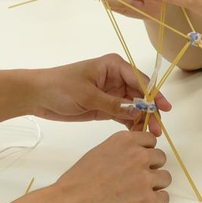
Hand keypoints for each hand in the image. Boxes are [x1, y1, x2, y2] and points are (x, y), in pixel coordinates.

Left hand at [28, 54, 171, 129]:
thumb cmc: (60, 87)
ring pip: (134, 107)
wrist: (37, 96)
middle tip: (157, 130)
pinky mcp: (105, 107)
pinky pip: (124, 115)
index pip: (140, 80)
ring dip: (142, 120)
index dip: (154, 95)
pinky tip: (136, 135)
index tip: (164, 109)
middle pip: (141, 95)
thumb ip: (114, 104)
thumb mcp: (88, 95)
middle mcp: (116, 78)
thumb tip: (138, 112)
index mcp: (114, 66)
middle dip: (150, 111)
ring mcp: (111, 94)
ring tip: (149, 136)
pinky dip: (130, 124)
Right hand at [47, 130, 170, 202]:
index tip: (137, 162)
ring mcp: (145, 178)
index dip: (144, 152)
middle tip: (135, 180)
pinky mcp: (148, 200)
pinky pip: (164, 198)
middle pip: (160, 158)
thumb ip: (120, 151)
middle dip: (151, 168)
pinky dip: (155, 202)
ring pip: (165, 178)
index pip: (150, 140)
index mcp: (125, 141)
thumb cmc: (78, 182)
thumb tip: (132, 157)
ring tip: (137, 194)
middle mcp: (139, 156)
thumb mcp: (99, 153)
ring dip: (154, 186)